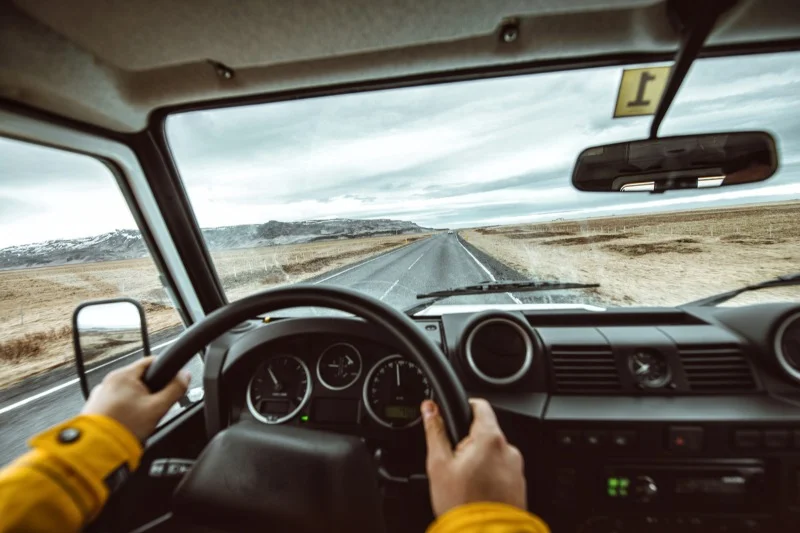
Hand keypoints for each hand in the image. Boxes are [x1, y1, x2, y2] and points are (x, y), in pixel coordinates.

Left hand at [82, 356, 190, 440]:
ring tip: (140, 418)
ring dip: (137, 401)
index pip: (152, 362)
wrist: (98, 448)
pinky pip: (116, 403)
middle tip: (156, 406)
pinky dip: (123, 410)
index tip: (172, 381)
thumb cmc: (124, 427)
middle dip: (151, 391)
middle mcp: (109, 381)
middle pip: (140, 379)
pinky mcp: (95, 407)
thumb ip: (175, 389)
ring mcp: (100, 394)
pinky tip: (128, 422)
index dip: (166, 370)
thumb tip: (184, 377)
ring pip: (127, 392)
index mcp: (124, 375)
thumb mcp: (158, 407)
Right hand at [421, 398, 525, 516]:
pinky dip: (490, 477)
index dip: (464, 408)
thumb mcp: (439, 464)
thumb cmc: (462, 504)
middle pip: (485, 433)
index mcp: (490, 438)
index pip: (480, 406)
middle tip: (455, 465)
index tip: (454, 418)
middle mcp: (509, 450)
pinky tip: (477, 492)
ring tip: (466, 484)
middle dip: (469, 444)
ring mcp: (516, 469)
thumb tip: (430, 408)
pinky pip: (502, 472)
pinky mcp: (519, 486)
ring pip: (493, 454)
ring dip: (480, 462)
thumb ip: (435, 431)